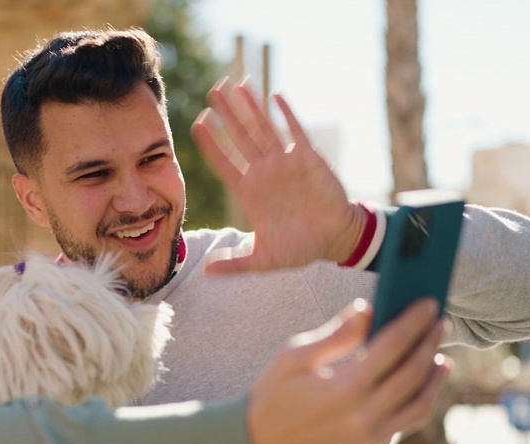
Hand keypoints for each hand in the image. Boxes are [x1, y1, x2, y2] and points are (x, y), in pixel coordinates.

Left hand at [191, 78, 366, 274]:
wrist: (334, 240)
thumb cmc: (299, 248)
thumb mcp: (263, 260)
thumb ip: (235, 264)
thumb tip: (205, 273)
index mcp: (249, 192)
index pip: (223, 163)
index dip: (210, 144)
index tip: (195, 124)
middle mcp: (264, 172)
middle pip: (240, 137)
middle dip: (226, 114)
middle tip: (211, 90)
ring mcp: (285, 163)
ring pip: (263, 129)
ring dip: (250, 107)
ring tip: (236, 84)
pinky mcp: (308, 159)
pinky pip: (295, 132)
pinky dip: (286, 115)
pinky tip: (275, 96)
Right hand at [246, 298, 450, 443]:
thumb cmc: (272, 396)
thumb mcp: (294, 357)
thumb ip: (336, 335)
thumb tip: (369, 309)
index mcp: (344, 389)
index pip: (392, 347)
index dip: (414, 322)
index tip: (429, 304)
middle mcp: (362, 419)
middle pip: (413, 375)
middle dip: (430, 345)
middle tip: (440, 324)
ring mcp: (368, 443)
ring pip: (418, 408)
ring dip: (434, 381)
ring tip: (441, 360)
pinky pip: (399, 428)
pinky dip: (411, 405)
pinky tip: (412, 390)